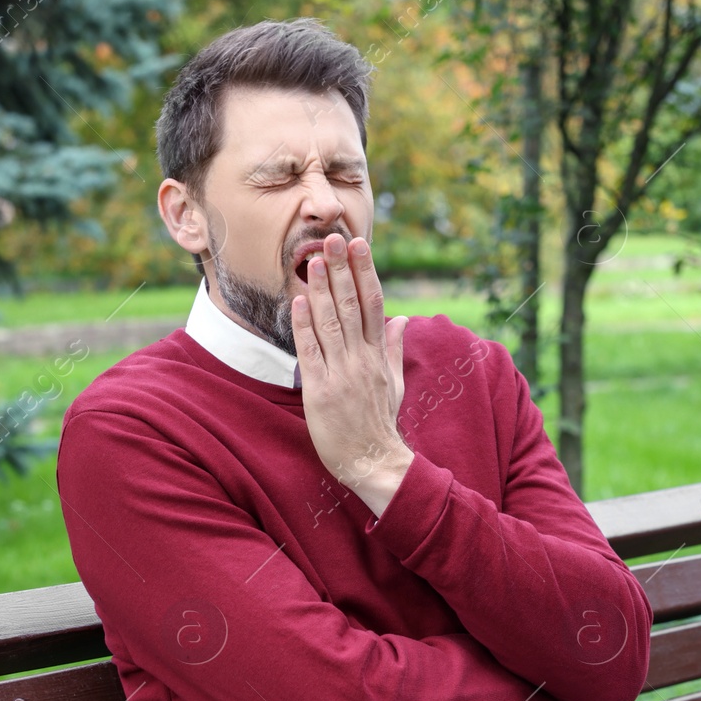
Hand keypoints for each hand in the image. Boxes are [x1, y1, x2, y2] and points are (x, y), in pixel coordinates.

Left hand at [291, 233, 412, 516]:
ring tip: (312, 260)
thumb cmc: (380, 424)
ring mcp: (342, 373)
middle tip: (332, 238)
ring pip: (330, 323)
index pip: (372, 303)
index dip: (364, 272)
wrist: (374, 462)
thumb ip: (394, 349)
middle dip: (341, 270)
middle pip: (351, 305)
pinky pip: (311, 352)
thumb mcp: (395, 383)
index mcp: (378, 355)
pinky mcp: (321, 390)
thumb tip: (402, 319)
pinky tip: (298, 302)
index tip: (358, 245)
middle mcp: (362, 359)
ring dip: (321, 289)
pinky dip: (304, 326)